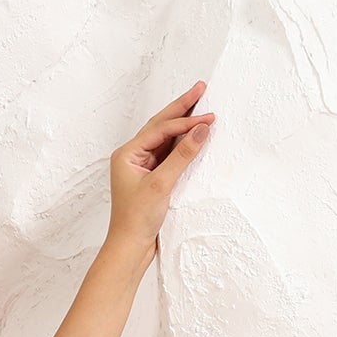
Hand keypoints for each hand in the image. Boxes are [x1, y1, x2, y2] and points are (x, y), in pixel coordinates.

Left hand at [107, 81, 213, 262]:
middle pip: (161, 125)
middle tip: (201, 88)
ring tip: (201, 105)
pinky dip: (183, 144)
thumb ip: (182, 155)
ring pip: (166, 138)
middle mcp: (132, 156)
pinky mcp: (152, 177)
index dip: (185, 121)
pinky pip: (169, 154)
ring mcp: (142, 166)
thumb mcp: (161, 184)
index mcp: (127, 154)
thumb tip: (201, 130)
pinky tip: (195, 135)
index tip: (208, 116)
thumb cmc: (136, 220)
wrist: (130, 248)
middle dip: (182, 108)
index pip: (160, 129)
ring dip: (184, 124)